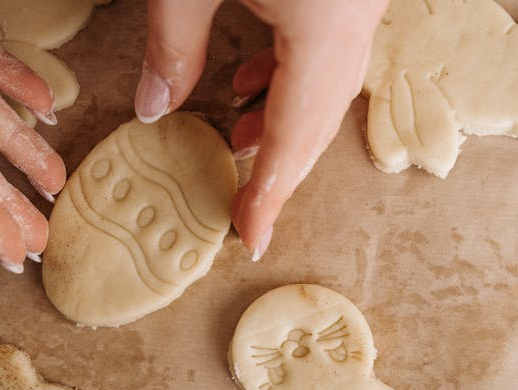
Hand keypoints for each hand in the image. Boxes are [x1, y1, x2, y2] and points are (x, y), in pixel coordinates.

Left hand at [135, 0, 387, 260]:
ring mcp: (362, 4)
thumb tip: (154, 106)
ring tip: (240, 141)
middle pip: (318, 121)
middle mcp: (358, 19)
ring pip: (329, 88)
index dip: (270, 194)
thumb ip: (174, 43)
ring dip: (284, 124)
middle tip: (245, 207)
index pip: (294, 134)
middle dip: (280, 170)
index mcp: (326, 25)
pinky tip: (254, 76)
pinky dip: (294, 79)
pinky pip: (331, 51)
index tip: (251, 237)